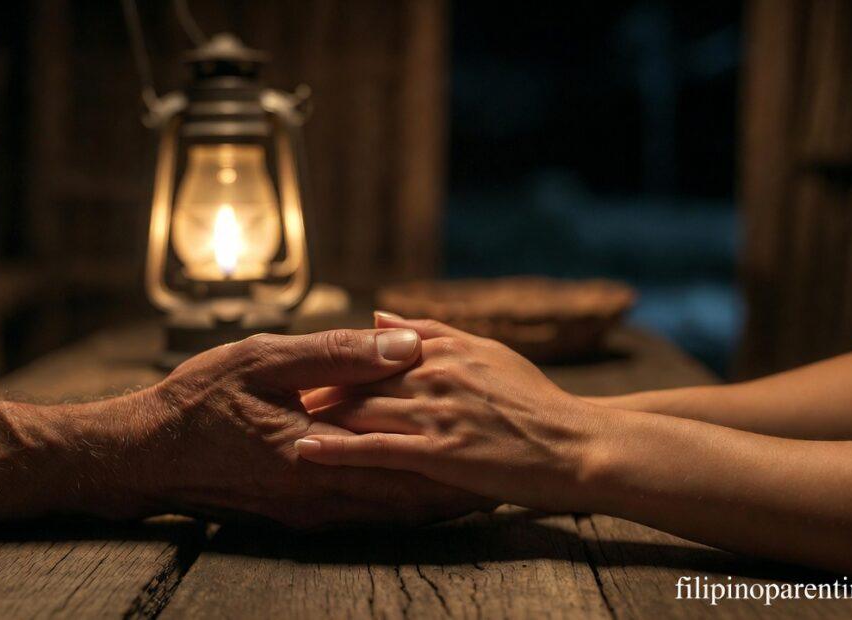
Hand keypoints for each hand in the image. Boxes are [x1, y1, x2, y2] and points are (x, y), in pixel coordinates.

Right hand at [134, 327, 489, 527]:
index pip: (406, 462)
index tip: (500, 455)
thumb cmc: (201, 400)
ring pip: (388, 514)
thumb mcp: (265, 359)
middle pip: (407, 501)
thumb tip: (404, 344)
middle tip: (504, 484)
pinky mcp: (297, 514)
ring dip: (432, 504)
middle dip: (457, 493)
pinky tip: (414, 496)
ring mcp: (309, 511)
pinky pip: (361, 514)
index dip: (456, 461)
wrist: (146, 455)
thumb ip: (338, 354)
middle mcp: (320, 494)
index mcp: (318, 452)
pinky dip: (396, 505)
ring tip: (476, 494)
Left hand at [296, 316, 604, 513]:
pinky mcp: (440, 453)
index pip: (371, 352)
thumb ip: (432, 331)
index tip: (302, 373)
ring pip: (361, 411)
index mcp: (443, 350)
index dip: (333, 364)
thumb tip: (379, 316)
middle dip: (315, 390)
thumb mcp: (487, 352)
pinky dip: (337, 449)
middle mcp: (434, 376)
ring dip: (317, 417)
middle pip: (358, 380)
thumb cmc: (535, 399)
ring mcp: (436, 415)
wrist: (576, 443)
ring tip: (275, 424)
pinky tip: (304, 451)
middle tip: (276, 400)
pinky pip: (378, 450)